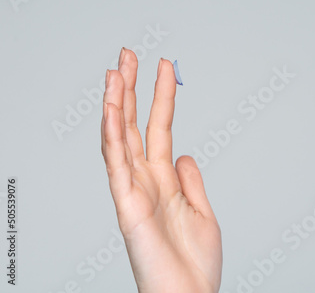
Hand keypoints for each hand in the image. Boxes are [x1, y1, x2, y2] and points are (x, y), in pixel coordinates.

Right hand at [100, 48, 221, 292]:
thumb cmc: (195, 263)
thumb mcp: (202, 211)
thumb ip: (190, 180)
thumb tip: (184, 152)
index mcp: (164, 180)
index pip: (159, 128)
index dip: (162, 96)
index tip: (165, 66)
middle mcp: (145, 181)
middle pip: (134, 126)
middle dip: (131, 89)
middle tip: (128, 55)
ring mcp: (133, 192)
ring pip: (119, 140)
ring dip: (116, 105)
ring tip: (116, 70)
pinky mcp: (127, 208)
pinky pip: (116, 166)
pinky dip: (112, 137)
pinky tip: (111, 110)